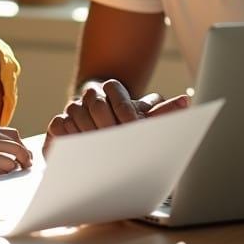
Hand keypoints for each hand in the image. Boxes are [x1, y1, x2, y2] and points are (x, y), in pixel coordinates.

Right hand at [0, 123, 32, 181]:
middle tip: (27, 167)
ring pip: (17, 153)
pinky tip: (6, 180)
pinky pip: (6, 167)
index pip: (9, 133)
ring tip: (21, 175)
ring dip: (22, 165)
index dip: (18, 146)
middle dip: (26, 154)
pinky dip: (10, 174)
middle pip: (17, 141)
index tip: (20, 157)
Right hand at [44, 79, 189, 151]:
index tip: (133, 127)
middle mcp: (91, 95)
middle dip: (107, 126)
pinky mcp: (58, 123)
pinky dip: (68, 139)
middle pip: (95, 103)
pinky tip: (80, 153)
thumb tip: (186, 101)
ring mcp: (72, 108)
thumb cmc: (126, 128)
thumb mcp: (144, 119)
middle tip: (117, 144)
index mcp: (112, 89)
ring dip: (88, 134)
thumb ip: (162, 112)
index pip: (116, 92)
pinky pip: (59, 126)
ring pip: (75, 113)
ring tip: (100, 153)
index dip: (125, 111)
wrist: (100, 134)